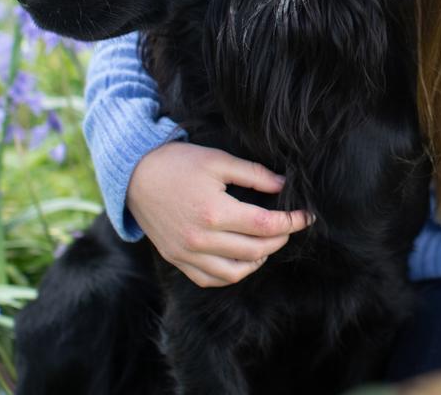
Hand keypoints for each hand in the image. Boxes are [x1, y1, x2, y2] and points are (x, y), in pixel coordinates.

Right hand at [127, 141, 312, 287]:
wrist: (134, 175)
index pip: (266, 225)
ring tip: (268, 242)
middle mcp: (200, 239)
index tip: (307, 215)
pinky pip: (210, 280)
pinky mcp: (177, 260)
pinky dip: (232, 273)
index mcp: (214, 212)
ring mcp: (187, 254)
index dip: (292, 222)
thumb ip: (254, 174)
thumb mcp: (219, 160)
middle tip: (289, 225)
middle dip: (280, 238)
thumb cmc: (178, 164)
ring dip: (259, 259)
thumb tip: (284, 186)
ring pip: (235, 272)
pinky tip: (243, 257)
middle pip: (256, 250)